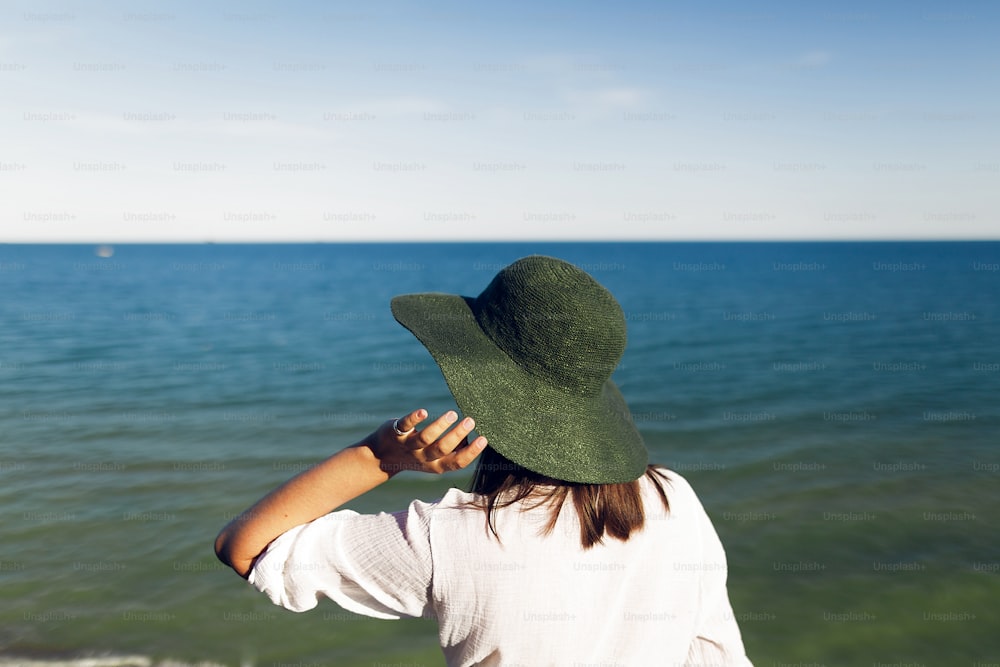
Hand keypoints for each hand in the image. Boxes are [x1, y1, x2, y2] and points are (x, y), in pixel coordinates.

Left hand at [366, 408, 487, 475]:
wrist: (380, 456)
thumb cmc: (415, 453)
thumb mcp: (434, 458)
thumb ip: (451, 449)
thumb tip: (472, 438)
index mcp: (436, 464)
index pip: (456, 462)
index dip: (471, 453)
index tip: (484, 439)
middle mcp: (423, 457)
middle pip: (442, 449)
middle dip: (457, 435)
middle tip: (471, 421)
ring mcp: (409, 446)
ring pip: (425, 439)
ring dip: (439, 426)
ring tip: (452, 414)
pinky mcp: (396, 433)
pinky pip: (405, 427)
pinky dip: (414, 419)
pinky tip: (423, 412)